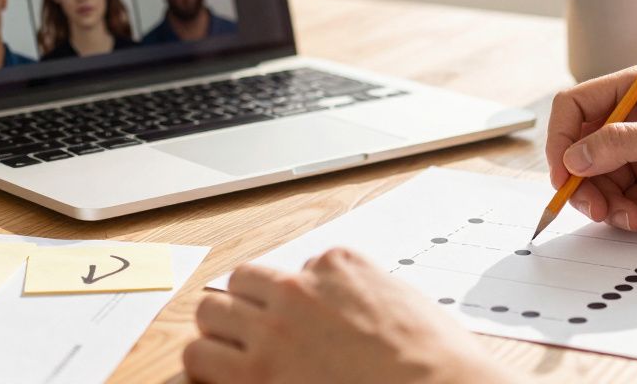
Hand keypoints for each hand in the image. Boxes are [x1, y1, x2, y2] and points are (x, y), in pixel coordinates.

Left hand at [184, 248, 520, 383]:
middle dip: (245, 307)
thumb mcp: (402, 301)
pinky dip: (207, 372)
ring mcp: (273, 330)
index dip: (290, 298)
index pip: (290, 269)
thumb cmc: (434, 361)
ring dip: (219, 335)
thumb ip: (361, 292)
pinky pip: (202, 361)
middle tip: (255, 336)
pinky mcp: (256, 374)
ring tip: (232, 359)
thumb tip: (344, 307)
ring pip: (208, 314)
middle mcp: (299, 289)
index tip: (296, 319)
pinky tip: (222, 381)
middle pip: (239, 281)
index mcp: (339, 264)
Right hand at [545, 67, 636, 232]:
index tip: (562, 175)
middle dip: (585, 184)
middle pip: (582, 152)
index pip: (575, 107)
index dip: (561, 140)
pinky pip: (625, 205)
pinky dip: (635, 217)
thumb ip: (620, 145)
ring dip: (612, 207)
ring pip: (600, 184)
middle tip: (597, 210)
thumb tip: (573, 157)